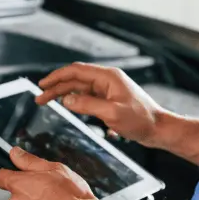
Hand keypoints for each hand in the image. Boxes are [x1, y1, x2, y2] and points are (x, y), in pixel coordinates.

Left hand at [0, 147, 104, 199]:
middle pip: (15, 195)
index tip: (18, 174)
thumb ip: (29, 160)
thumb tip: (15, 153)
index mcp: (18, 185)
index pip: (0, 177)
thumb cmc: (72, 195)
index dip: (9, 174)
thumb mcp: (53, 168)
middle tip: (47, 189)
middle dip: (28, 191)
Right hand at [35, 62, 166, 147]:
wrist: (158, 128)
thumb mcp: (112, 113)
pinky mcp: (110, 99)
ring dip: (63, 94)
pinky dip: (75, 100)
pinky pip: (87, 96)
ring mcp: (108, 89)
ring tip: (47, 101)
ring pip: (80, 88)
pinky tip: (67, 106)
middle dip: (56, 87)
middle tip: (39, 97)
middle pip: (75, 79)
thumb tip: (67, 100)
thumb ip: (87, 105)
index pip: (76, 71)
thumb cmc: (141, 120)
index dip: (56, 77)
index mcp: (108, 77)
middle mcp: (107, 80)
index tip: (42, 85)